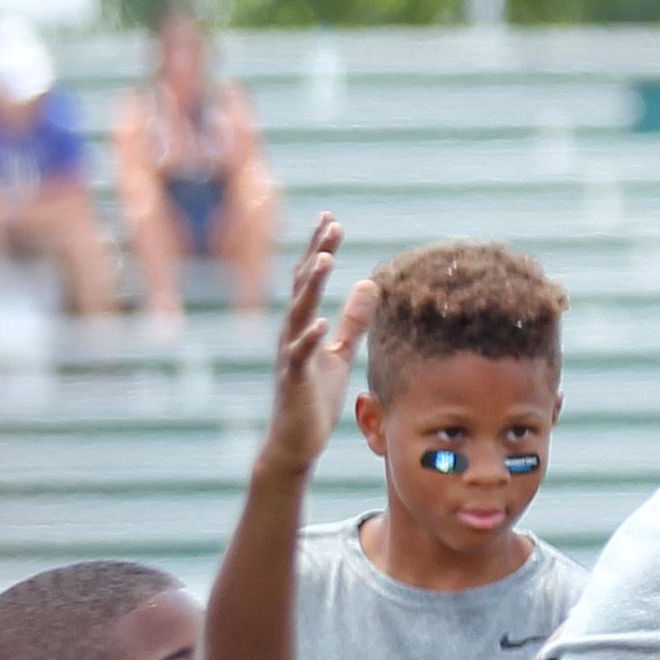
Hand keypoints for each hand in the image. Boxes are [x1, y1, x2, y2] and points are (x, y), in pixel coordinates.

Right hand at [253, 217, 351, 472]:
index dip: (320, 248)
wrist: (296, 440)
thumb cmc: (316, 395)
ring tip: (324, 259)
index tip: (332, 220)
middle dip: (315, 253)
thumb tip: (370, 285)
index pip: (310, 279)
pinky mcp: (294, 380)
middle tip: (330, 224)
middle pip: (302, 286)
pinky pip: (299, 355)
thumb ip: (353, 321)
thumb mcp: (340, 352)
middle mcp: (292, 333)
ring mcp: (290, 355)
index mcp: (303, 324)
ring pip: (298, 313)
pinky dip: (307, 338)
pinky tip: (319, 322)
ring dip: (310, 286)